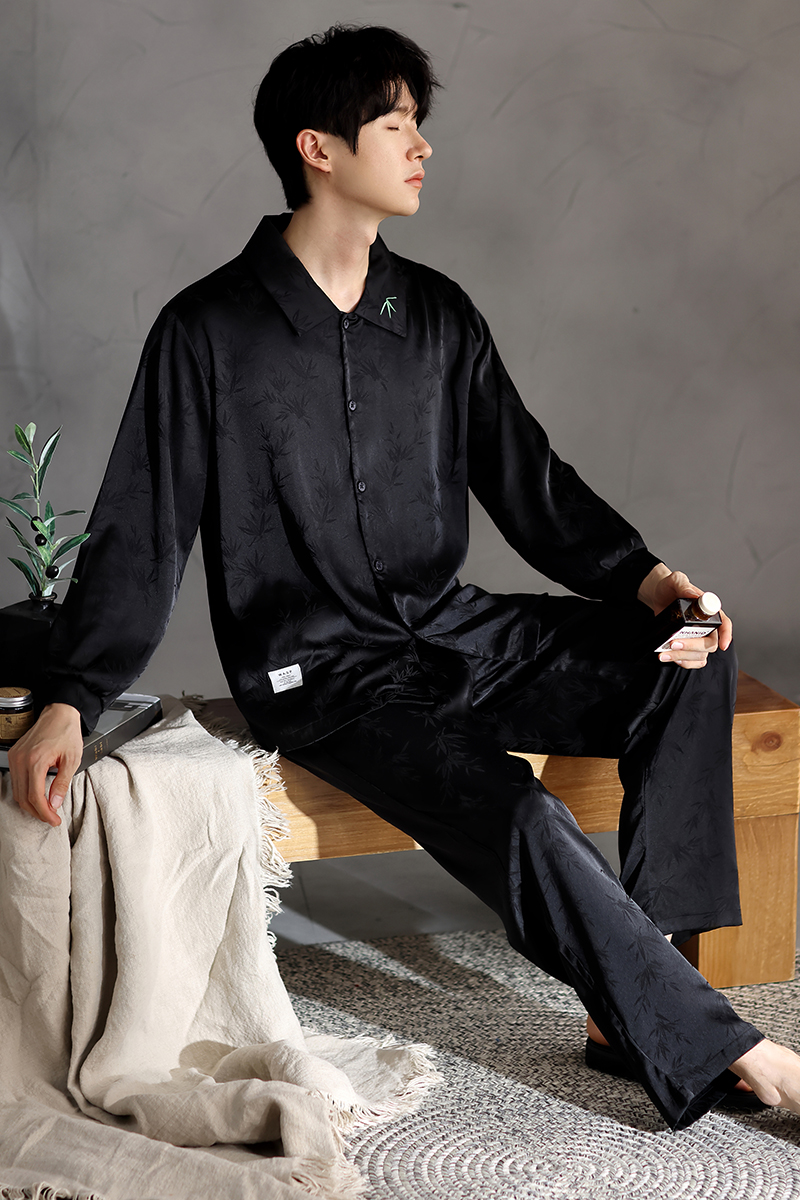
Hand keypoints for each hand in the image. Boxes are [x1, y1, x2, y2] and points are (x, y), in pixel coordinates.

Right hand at [7, 703, 83, 825]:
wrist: (59, 713)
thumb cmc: (67, 732)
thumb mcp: (72, 759)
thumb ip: (62, 783)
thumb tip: (55, 803)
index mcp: (35, 760)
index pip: (35, 797)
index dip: (44, 813)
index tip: (54, 820)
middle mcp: (21, 760)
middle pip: (23, 797)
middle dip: (37, 812)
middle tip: (51, 818)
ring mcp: (15, 757)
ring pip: (16, 791)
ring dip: (30, 804)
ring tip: (46, 809)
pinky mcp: (14, 755)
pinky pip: (15, 781)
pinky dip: (25, 792)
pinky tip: (37, 796)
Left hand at [637, 563, 731, 669]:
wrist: (657, 597)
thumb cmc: (669, 588)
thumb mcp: (675, 581)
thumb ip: (683, 585)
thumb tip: (693, 596)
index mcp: (708, 610)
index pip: (724, 623)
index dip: (726, 635)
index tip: (723, 645)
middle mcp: (706, 626)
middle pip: (710, 643)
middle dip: (693, 646)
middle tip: (674, 643)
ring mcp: (698, 638)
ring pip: (700, 655)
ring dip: (683, 656)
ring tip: (665, 652)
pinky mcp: (689, 647)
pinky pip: (693, 662)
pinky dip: (683, 662)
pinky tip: (670, 657)